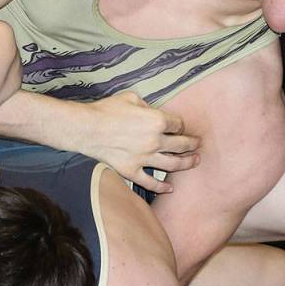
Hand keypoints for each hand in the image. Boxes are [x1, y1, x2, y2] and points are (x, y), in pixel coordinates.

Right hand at [78, 92, 199, 192]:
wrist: (86, 128)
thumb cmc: (106, 110)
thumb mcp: (130, 97)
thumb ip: (147, 105)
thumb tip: (152, 111)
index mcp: (157, 121)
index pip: (178, 124)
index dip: (181, 125)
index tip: (180, 127)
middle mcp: (155, 141)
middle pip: (181, 145)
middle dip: (193, 144)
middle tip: (198, 145)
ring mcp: (144, 158)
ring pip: (173, 164)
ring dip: (187, 163)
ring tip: (195, 162)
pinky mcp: (131, 170)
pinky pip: (150, 182)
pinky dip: (161, 187)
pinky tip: (170, 188)